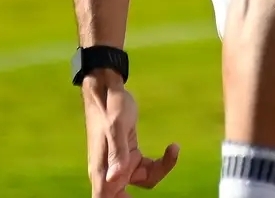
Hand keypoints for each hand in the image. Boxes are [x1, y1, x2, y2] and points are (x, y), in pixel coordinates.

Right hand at [82, 71, 178, 195]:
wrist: (108, 88)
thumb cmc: (109, 106)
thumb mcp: (115, 126)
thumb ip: (117, 153)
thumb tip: (115, 178)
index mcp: (102, 171)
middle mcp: (110, 172)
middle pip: (126, 197)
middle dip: (146, 189)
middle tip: (165, 167)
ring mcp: (120, 164)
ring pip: (144, 180)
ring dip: (161, 169)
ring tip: (173, 150)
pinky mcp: (130, 155)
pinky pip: (148, 167)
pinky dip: (162, 161)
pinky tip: (172, 147)